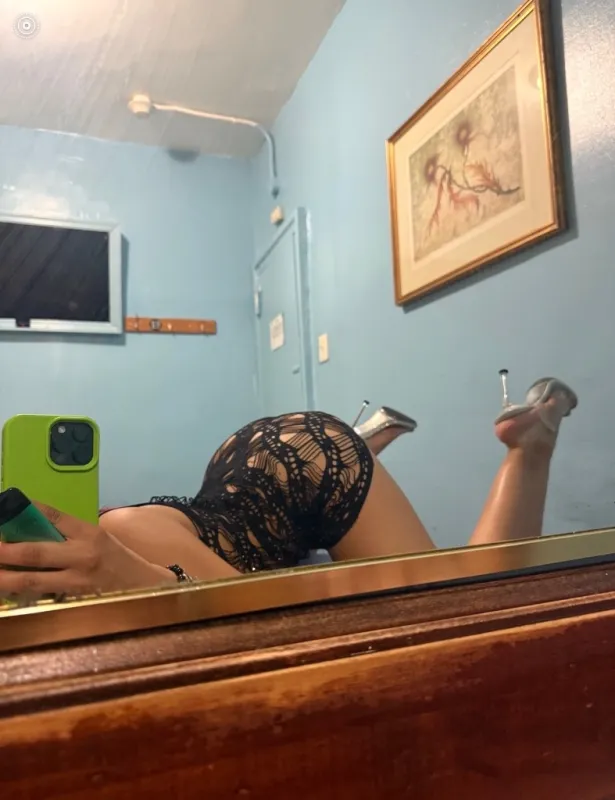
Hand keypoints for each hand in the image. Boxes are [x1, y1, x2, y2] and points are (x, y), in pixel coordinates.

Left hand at [0, 503, 174, 597]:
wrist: (146, 587)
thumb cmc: (119, 559)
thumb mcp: (100, 538)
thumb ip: (71, 534)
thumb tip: (33, 526)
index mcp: (90, 534)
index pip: (55, 517)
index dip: (29, 511)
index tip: (8, 507)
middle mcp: (82, 556)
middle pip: (37, 552)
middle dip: (7, 550)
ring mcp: (77, 581)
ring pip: (33, 580)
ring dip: (6, 577)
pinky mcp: (74, 601)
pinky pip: (41, 595)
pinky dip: (20, 592)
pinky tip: (6, 589)